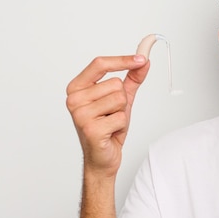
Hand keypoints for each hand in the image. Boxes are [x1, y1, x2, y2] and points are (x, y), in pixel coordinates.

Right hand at [66, 55, 149, 177]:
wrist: (102, 158)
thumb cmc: (108, 127)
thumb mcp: (122, 99)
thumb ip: (132, 79)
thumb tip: (144, 61)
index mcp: (77, 88)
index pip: (99, 64)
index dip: (122, 60)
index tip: (141, 59)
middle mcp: (74, 99)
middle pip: (115, 84)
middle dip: (122, 100)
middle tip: (112, 114)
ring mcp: (80, 114)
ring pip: (120, 99)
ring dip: (122, 113)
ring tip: (111, 123)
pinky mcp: (91, 129)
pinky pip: (121, 117)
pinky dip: (121, 125)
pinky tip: (110, 132)